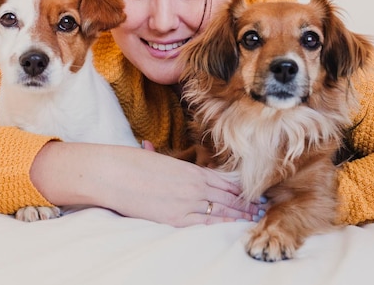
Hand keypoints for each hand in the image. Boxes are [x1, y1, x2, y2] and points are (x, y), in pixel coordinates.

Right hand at [109, 141, 260, 225]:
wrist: (113, 173)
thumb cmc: (129, 164)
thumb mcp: (154, 159)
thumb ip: (163, 160)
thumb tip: (151, 147)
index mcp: (190, 169)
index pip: (223, 180)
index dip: (239, 188)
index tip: (251, 192)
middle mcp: (194, 185)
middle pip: (227, 196)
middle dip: (245, 203)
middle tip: (261, 207)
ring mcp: (187, 202)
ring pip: (221, 210)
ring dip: (239, 214)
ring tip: (254, 217)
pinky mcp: (176, 218)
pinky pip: (205, 222)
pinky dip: (221, 223)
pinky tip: (233, 225)